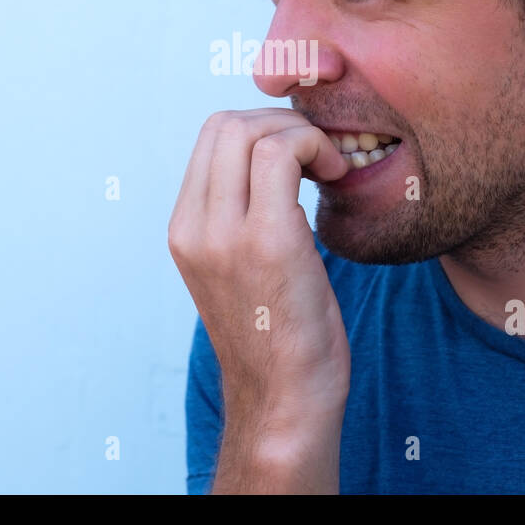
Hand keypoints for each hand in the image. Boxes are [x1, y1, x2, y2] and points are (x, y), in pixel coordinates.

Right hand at [169, 108, 351, 490]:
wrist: (284, 403)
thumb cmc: (276, 338)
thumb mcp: (239, 268)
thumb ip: (240, 217)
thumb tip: (275, 165)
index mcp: (184, 230)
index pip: (211, 137)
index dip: (261, 126)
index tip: (301, 154)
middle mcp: (194, 228)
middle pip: (226, 123)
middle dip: (281, 122)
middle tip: (319, 154)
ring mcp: (226, 234)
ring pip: (251, 130)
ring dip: (301, 133)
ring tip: (330, 167)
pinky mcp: (268, 241)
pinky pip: (283, 155)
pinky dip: (316, 149)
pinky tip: (339, 176)